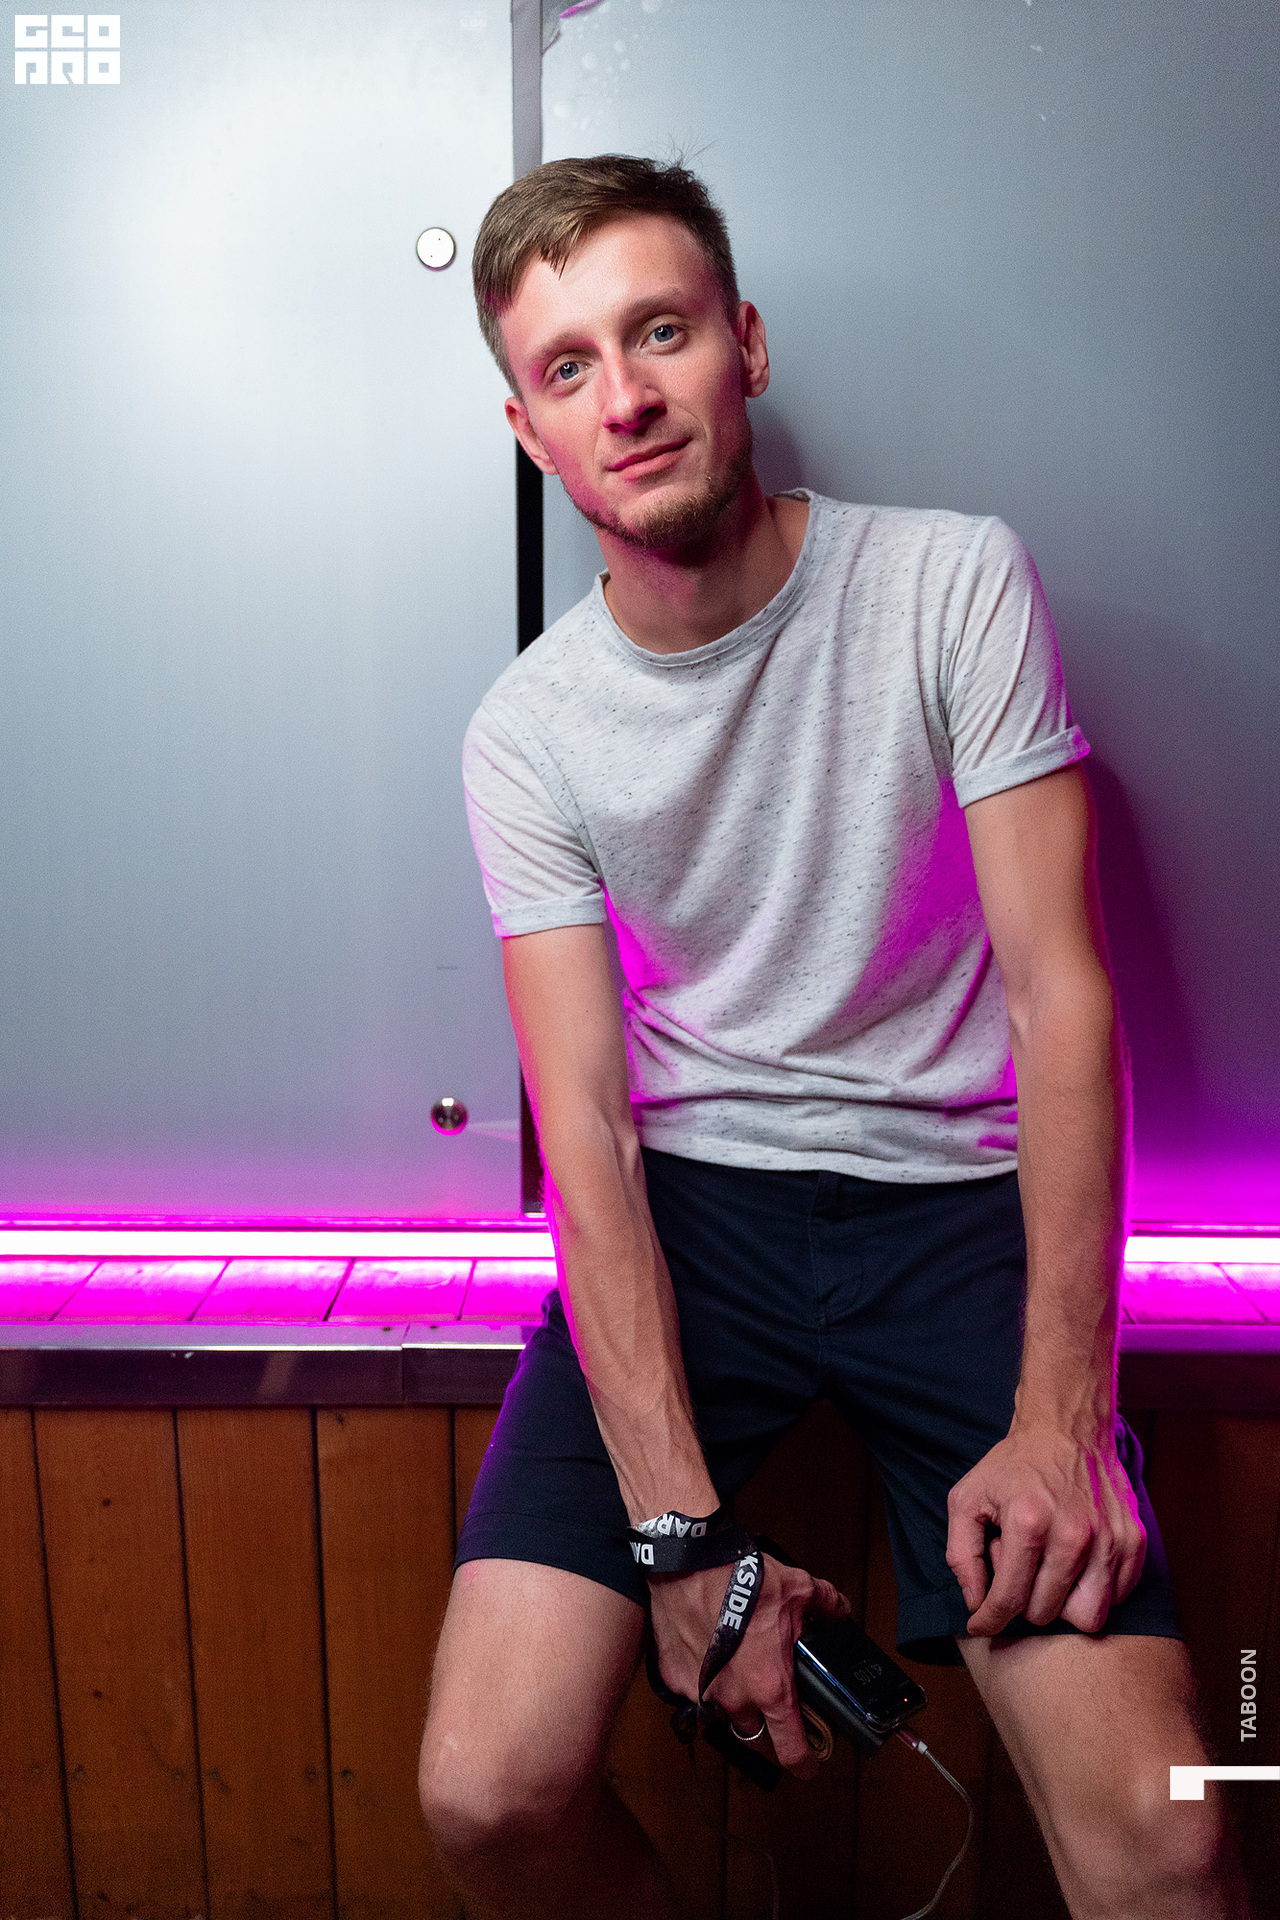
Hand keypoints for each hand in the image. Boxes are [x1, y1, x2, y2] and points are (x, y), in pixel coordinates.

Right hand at [648, 1553, 849, 1773]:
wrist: (690, 1563)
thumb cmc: (741, 1578)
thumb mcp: (798, 1588)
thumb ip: (825, 1604)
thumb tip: (839, 1610)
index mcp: (771, 1686)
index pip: (791, 1749)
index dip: (805, 1763)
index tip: (809, 1765)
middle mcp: (736, 1698)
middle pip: (755, 1735)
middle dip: (767, 1727)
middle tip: (773, 1708)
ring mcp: (700, 1691)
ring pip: (723, 1713)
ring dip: (734, 1701)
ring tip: (739, 1671)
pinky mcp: (674, 1677)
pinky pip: (693, 1690)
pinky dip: (703, 1679)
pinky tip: (709, 1653)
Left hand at [946, 1417, 1146, 1635]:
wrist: (1066, 1429)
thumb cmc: (1013, 1467)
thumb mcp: (967, 1498)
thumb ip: (962, 1555)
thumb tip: (976, 1603)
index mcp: (1028, 1522)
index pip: (1009, 1599)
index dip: (989, 1620)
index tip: (980, 1625)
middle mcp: (1073, 1534)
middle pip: (1046, 1613)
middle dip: (1024, 1598)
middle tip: (1019, 1563)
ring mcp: (1109, 1539)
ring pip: (1087, 1616)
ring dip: (1062, 1604)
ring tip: (1048, 1569)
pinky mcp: (1133, 1541)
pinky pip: (1116, 1598)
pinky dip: (1093, 1592)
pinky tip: (1075, 1565)